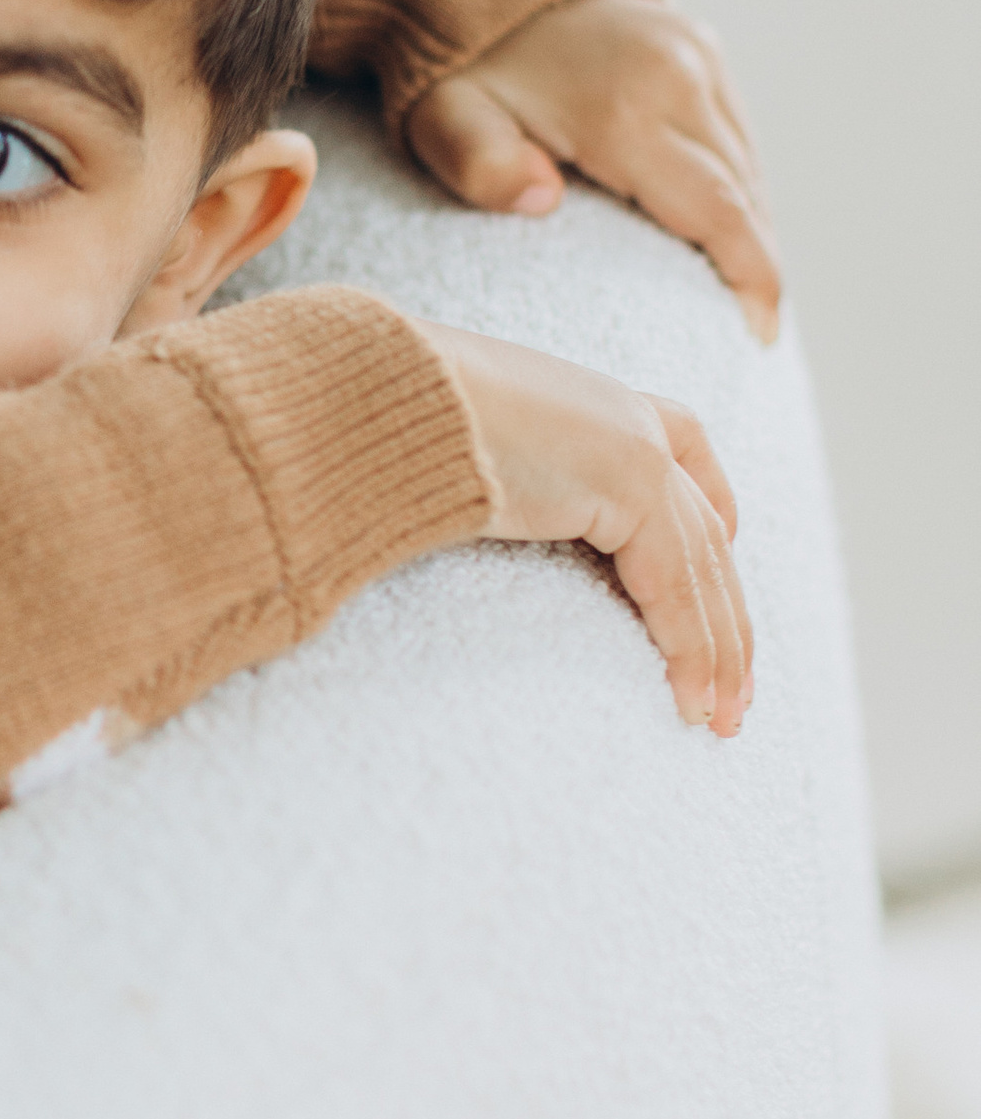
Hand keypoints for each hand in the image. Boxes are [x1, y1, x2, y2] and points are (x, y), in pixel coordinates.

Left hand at [405, 0, 779, 342]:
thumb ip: (479, 165)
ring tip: (740, 281)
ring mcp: (694, 50)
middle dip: (756, 261)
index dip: (751, 275)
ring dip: (750, 220)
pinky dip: (735, 177)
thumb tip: (541, 199)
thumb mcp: (441, 120)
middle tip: (752, 323)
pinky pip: (734, 127)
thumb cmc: (452, 71)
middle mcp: (678, 73)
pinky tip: (719, 218)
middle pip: (742, 190)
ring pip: (746, 159)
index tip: (758, 333)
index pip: (716, 208)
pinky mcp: (697, 40)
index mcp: (624, 107)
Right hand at [417, 319, 751, 734]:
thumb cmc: (395, 428)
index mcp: (591, 400)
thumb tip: (465, 513)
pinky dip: (689, 651)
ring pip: (703, 569)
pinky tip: (690, 703)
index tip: (729, 549)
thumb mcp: (463, 450)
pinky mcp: (629, 480)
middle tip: (733, 693)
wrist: (385, 397)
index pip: (687, 442)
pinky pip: (677, 586)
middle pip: (706, 531)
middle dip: (725, 619)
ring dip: (718, 655)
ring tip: (719, 721)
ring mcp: (635, 445)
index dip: (715, 504)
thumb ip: (498, 478)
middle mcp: (626, 416)